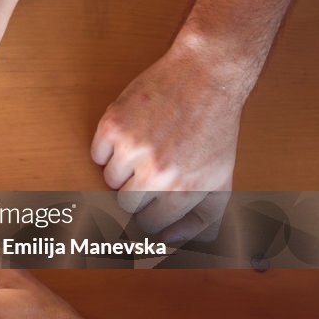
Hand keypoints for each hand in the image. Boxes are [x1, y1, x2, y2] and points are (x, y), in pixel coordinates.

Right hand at [91, 40, 244, 235]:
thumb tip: (168, 243)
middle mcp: (158, 173)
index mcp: (186, 191)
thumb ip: (202, 219)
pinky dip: (109, 146)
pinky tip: (133, 132)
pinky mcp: (113, 125)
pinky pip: (96, 154)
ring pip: (109, 179)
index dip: (151, 212)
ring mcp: (133, 148)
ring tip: (146, 145)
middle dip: (137, 188)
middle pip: (125, 204)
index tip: (154, 200)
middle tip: (153, 166)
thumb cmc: (214, 128)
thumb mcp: (222, 178)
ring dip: (123, 167)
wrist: (205, 75)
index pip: (150, 225)